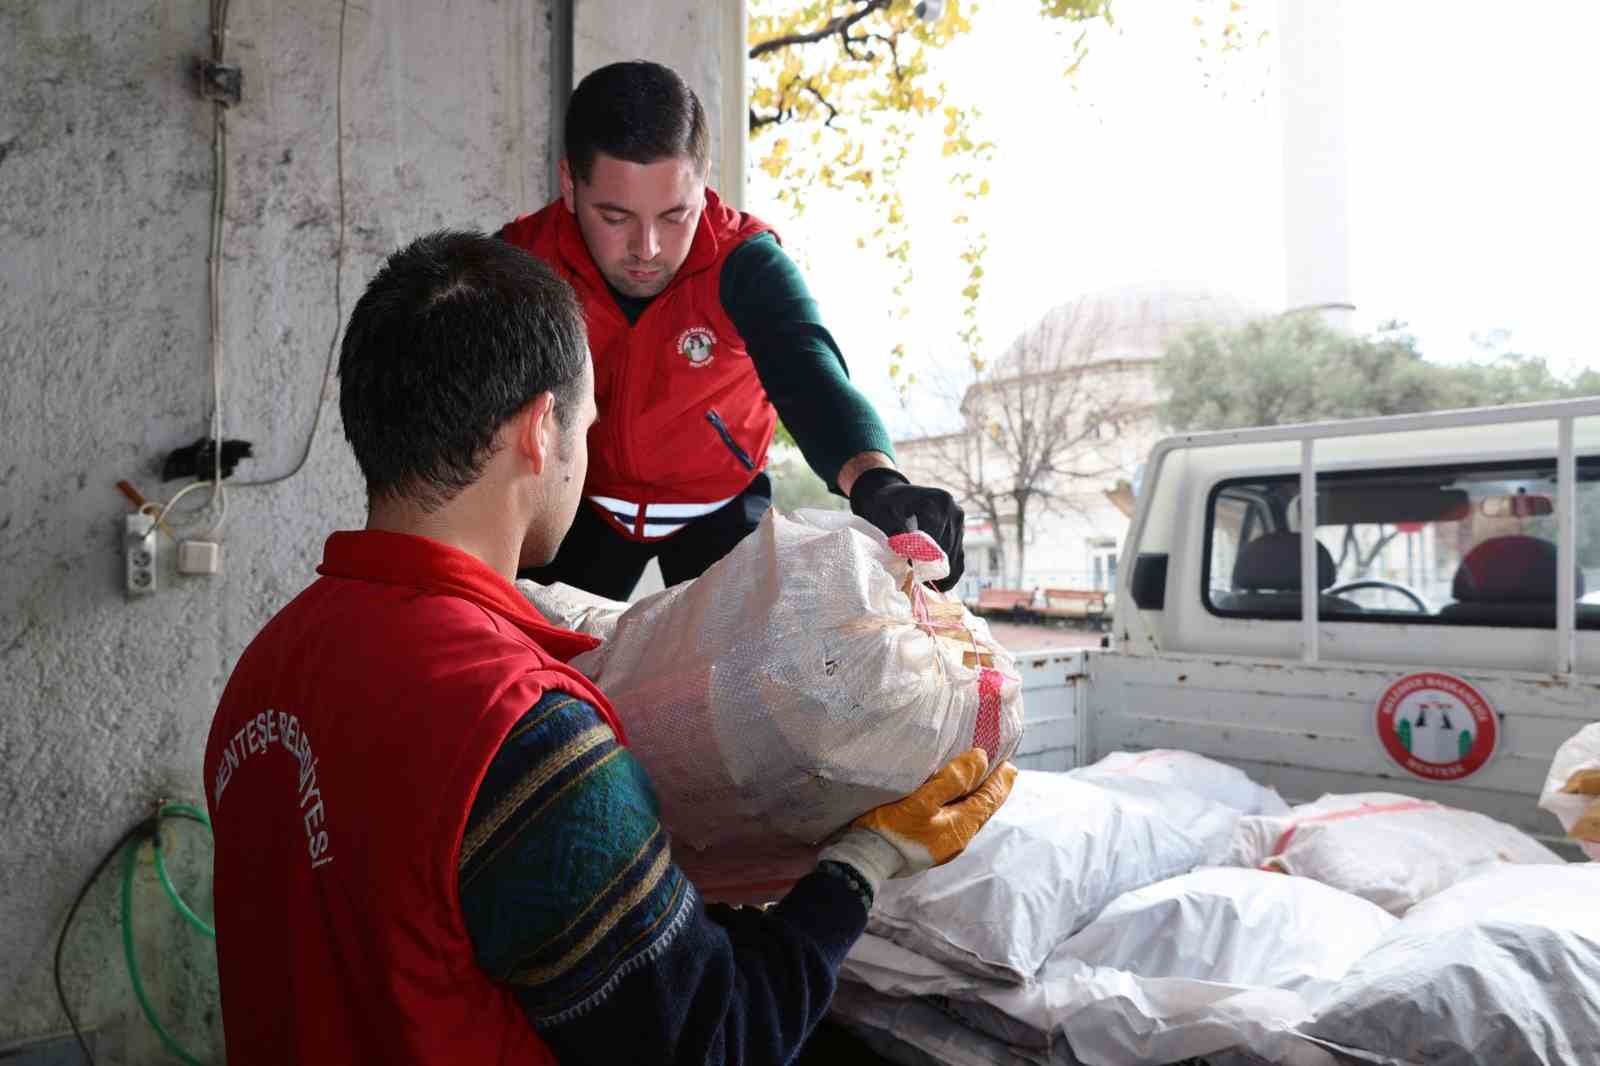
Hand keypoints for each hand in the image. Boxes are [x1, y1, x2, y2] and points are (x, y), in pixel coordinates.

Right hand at [818, 750, 1016, 900]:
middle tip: (1001, 770)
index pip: (989, 799)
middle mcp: (958, 840)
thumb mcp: (922, 799)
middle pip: (982, 810)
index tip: (1010, 764)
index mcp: (961, 827)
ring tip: (979, 782)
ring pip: (969, 817)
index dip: (1000, 781)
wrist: (864, 861)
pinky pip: (954, 822)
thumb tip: (981, 759)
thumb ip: (953, 779)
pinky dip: (961, 807)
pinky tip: (952, 802)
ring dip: (976, 798)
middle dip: (992, 789)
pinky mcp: (929, 847)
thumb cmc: (892, 828)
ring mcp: (943, 846)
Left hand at [848, 468, 965, 591]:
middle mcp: (954, 511)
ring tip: (926, 587)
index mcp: (939, 501)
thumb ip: (896, 530)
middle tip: (917, 583)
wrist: (894, 496)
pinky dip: (951, 574)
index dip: (923, 556)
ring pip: (955, 556)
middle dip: (932, 567)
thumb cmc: (887, 504)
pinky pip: (959, 559)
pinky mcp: (960, 536)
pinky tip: (939, 586)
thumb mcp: (885, 512)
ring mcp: (960, 524)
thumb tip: (910, 553)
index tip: (910, 571)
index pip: (934, 536)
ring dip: (942, 574)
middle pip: (947, 548)